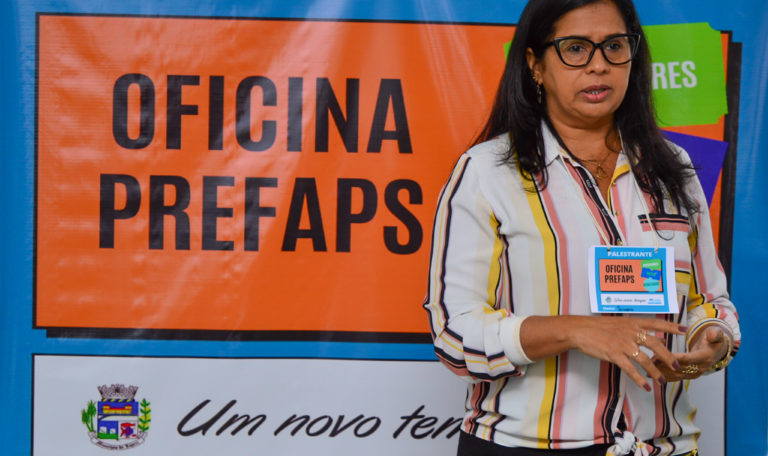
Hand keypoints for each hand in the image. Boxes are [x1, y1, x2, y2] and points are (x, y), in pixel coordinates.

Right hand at [566, 316, 685, 390]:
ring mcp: (623, 344)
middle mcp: (630, 332)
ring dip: (655, 372)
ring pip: (645, 360)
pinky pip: (630, 369)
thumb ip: (634, 330)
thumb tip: (652, 338)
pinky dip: (640, 380)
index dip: (671, 326)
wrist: (579, 330)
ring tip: (662, 381)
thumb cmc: (597, 327)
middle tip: (676, 367)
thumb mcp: (618, 324)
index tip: (684, 330)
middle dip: (668, 357)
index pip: (655, 323)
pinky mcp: (614, 354)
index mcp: (632, 322)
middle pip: (655, 344)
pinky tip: (645, 387)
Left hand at [653, 326, 726, 381]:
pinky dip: (664, 376)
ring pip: (676, 375)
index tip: (662, 355)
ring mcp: (694, 373)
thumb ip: (714, 334)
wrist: (717, 351)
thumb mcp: (716, 335)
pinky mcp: (689, 375)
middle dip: (664, 366)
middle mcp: (700, 368)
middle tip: (650, 361)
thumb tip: (713, 333)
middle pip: (680, 368)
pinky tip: (652, 376)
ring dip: (662, 373)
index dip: (674, 358)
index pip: (688, 358)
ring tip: (648, 369)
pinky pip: (676, 377)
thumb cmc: (714, 340)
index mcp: (705, 357)